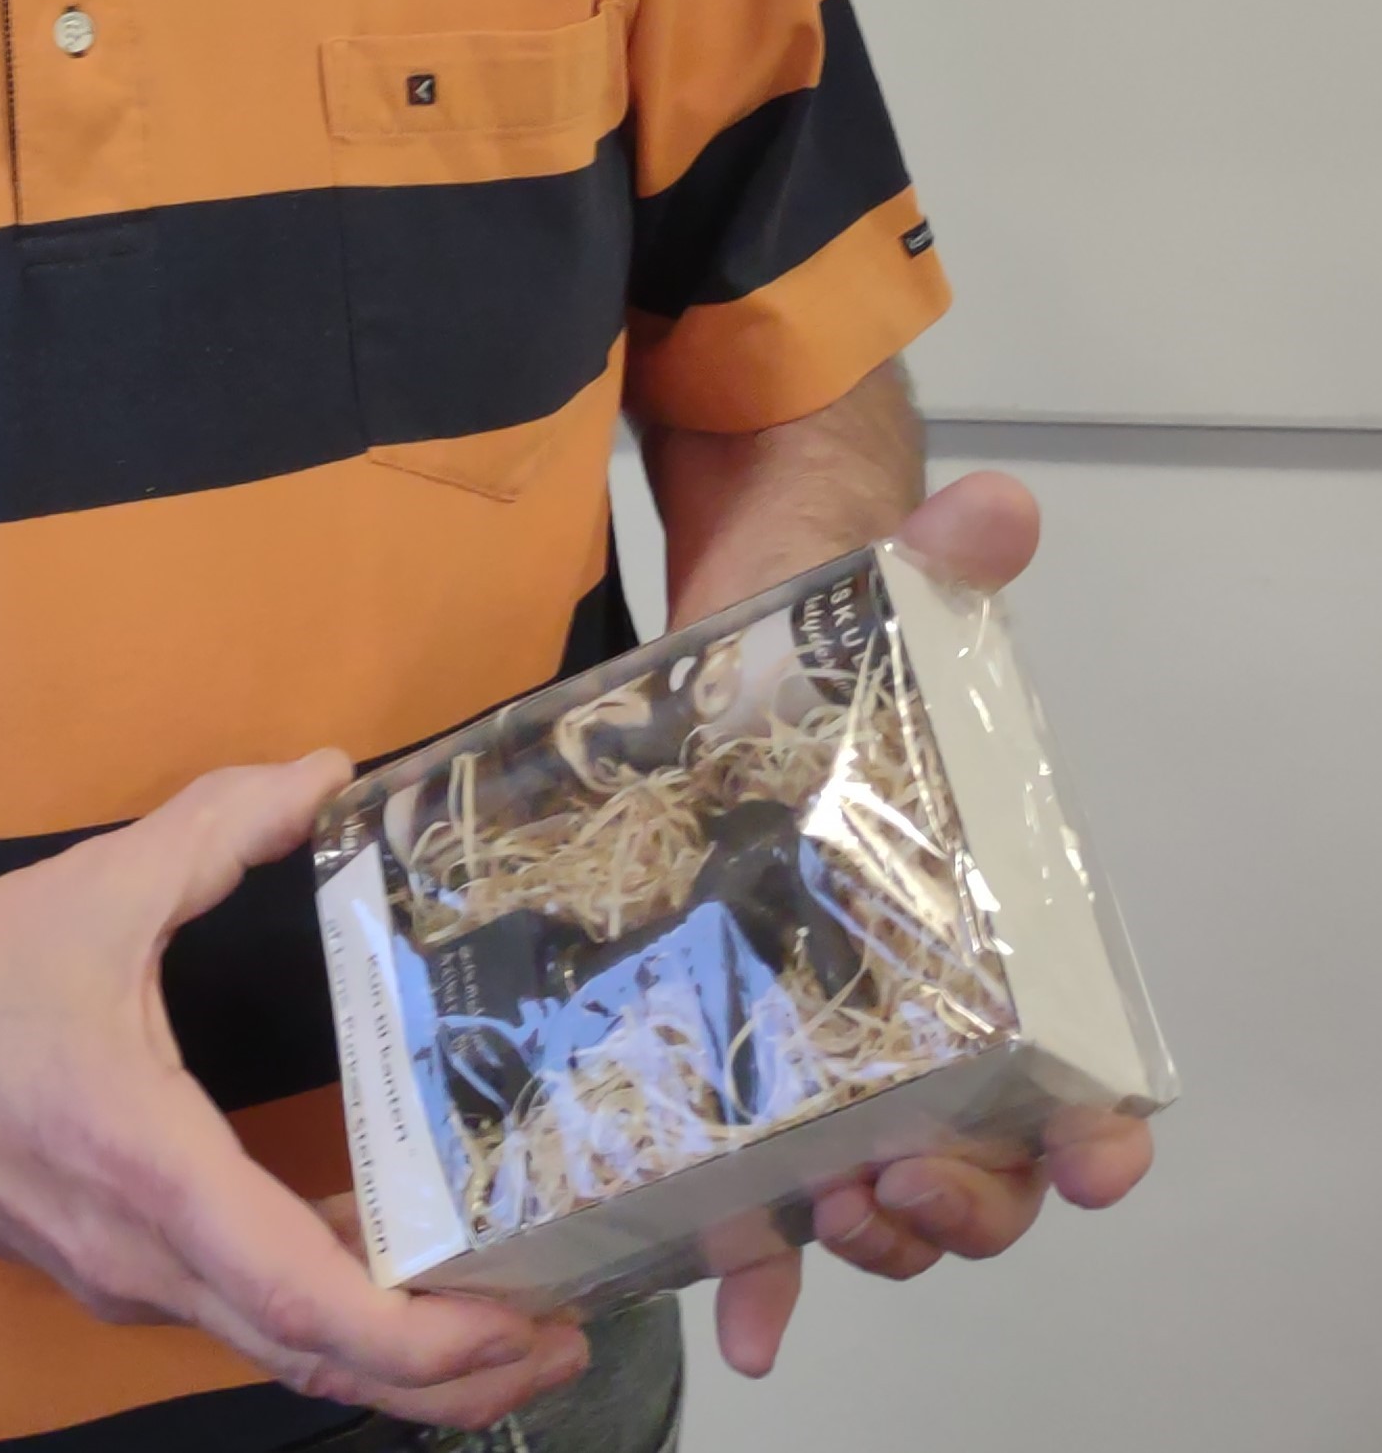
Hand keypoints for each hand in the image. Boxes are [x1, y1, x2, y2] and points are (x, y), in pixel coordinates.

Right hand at [0, 752, 593, 1421]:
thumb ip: (221, 824)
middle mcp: (143, 1259)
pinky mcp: (106, 1270)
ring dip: (397, 1350)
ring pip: (283, 1351)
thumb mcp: (100, 887)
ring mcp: (121, 1280)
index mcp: (152, 1174)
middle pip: (322, 1366)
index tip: (527, 1317)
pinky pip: (240, 1316)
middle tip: (569, 1322)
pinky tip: (385, 1250)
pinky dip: (329, 1311)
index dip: (433, 1339)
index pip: (315, 1310)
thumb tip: (330, 771)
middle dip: (456, 1369)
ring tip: (505, 1300)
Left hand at [710, 471, 1156, 1376]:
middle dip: (962, 1204)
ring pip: (873, 1195)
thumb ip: (948, 553)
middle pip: (979, 1163)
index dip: (1095, 1128)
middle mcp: (916, 1008)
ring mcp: (818, 1042)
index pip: (1074, 1065)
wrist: (711, 641)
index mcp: (987, 930)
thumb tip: (994, 510)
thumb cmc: (825, 643)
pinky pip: (752, 1194)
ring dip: (860, 1239)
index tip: (1098, 1158)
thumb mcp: (886, 589)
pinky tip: (729, 1299)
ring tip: (819, 1223)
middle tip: (909, 1187)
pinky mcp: (721, 1050)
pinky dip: (752, 1268)